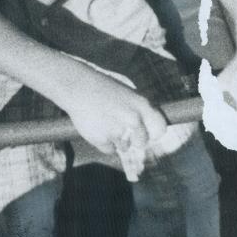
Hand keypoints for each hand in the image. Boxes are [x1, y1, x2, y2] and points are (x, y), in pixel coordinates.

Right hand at [55, 59, 167, 180]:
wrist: (76, 86)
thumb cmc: (101, 88)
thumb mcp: (126, 94)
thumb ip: (138, 110)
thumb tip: (147, 130)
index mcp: (142, 105)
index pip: (160, 128)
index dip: (154, 133)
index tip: (149, 134)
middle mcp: (134, 119)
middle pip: (142, 142)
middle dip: (134, 140)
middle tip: (122, 129)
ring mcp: (118, 131)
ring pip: (124, 146)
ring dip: (115, 139)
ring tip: (103, 121)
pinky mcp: (103, 140)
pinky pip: (109, 149)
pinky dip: (103, 142)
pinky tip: (95, 127)